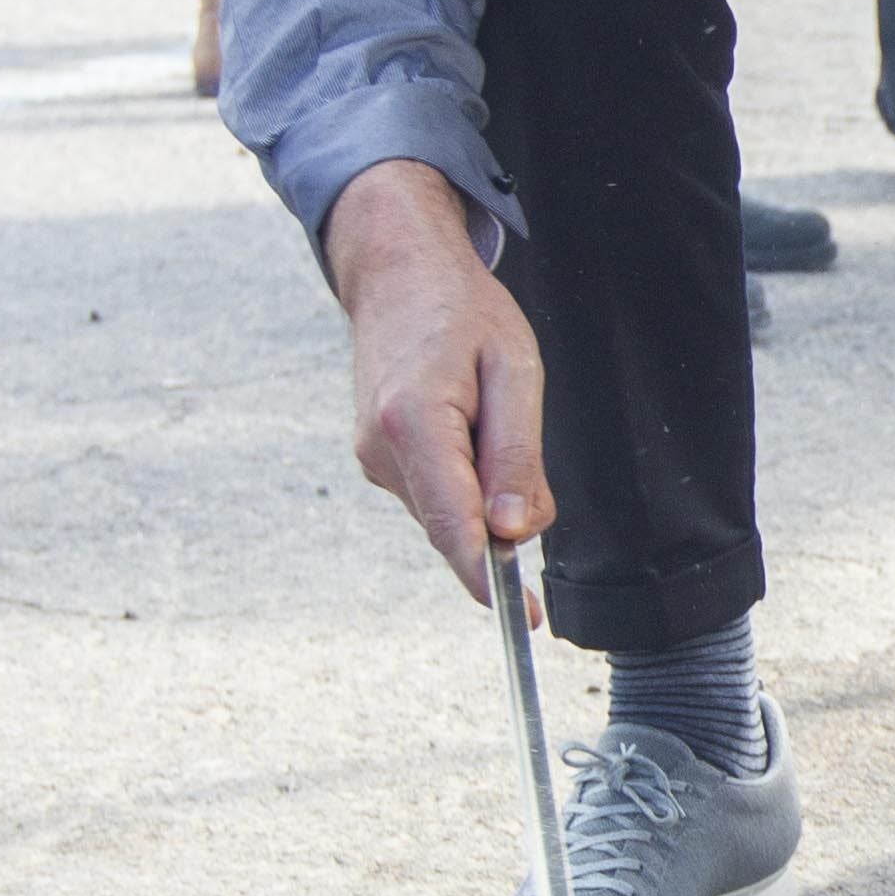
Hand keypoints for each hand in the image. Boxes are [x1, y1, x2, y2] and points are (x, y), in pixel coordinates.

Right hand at [321, 157, 549, 600]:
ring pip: (451, 514)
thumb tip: (516, 531)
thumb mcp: (515, 370)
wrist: (397, 276)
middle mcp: (380, 451)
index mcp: (412, 422)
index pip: (455, 523)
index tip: (522, 618)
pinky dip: (467, 479)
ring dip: (486, 488)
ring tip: (484, 406)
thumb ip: (517, 454)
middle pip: (459, 524)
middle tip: (513, 427)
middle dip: (503, 513)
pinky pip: (439, 495)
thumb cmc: (464, 314)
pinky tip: (468, 423)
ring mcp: (372, 460)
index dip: (490, 576)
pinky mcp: (377, 461)